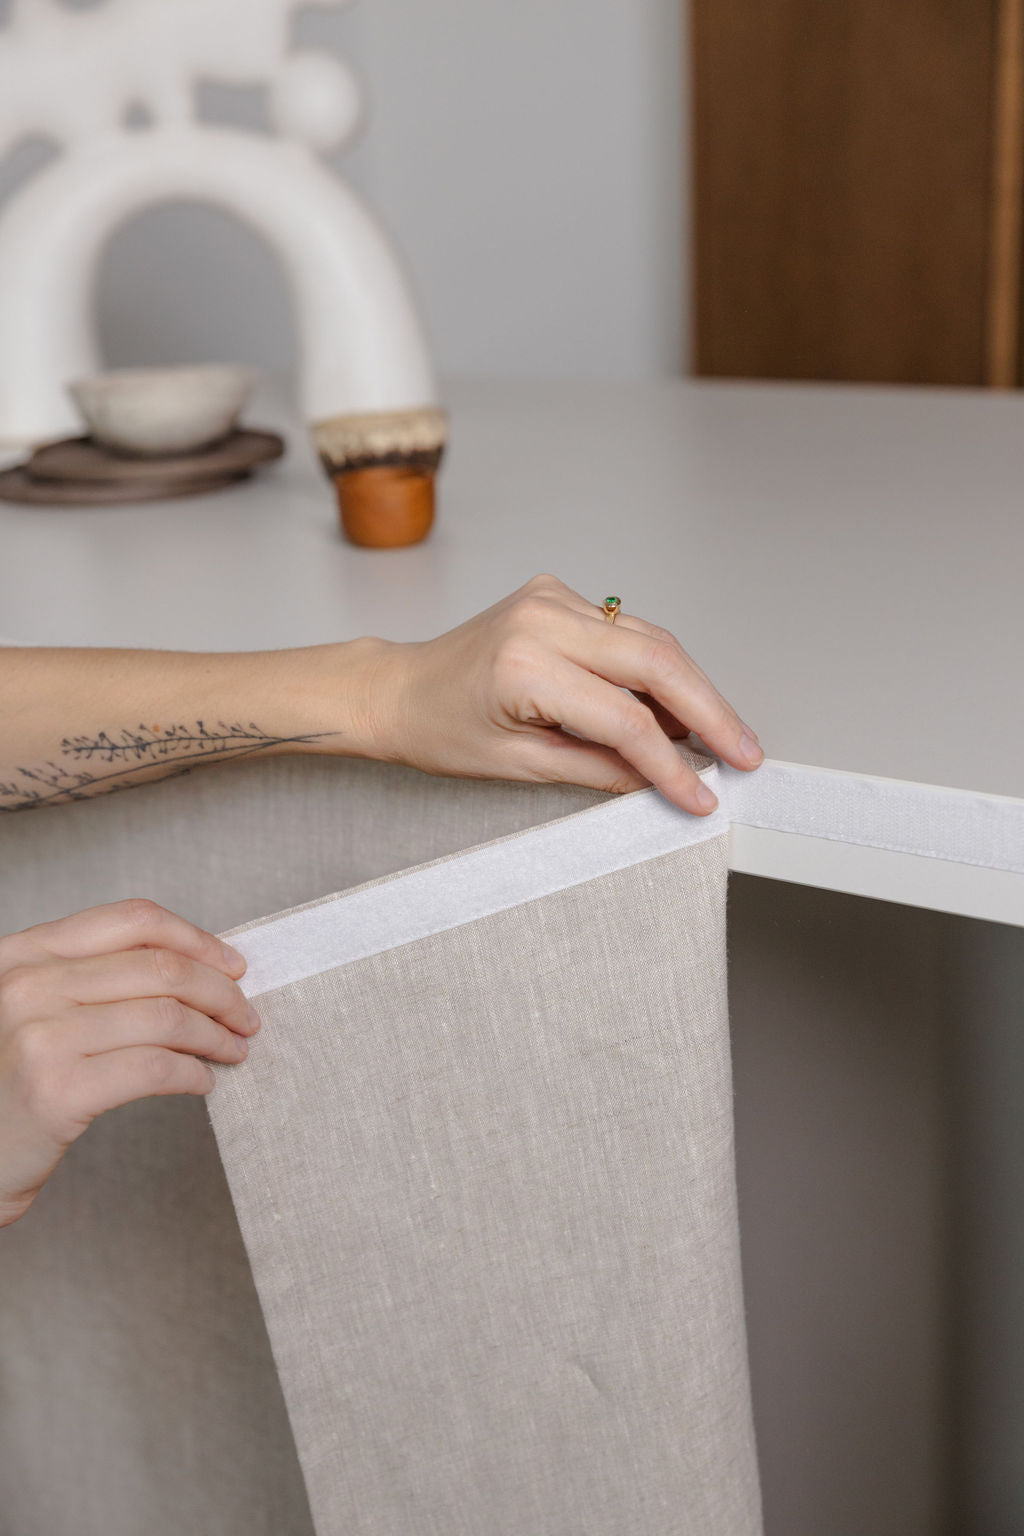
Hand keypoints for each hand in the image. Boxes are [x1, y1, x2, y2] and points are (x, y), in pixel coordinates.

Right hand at [0, 899, 258, 1227]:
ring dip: (216, 1035)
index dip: (196, 939)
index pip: (132, 920)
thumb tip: (195, 966)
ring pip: (167, 1017)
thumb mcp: (34, 1007)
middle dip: (220, 992)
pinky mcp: (57, 1091)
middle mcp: (27, 984)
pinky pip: (155, 1068)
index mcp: (24, 952)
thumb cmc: (7, 1082)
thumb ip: (92, 977)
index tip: (232, 965)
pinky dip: (194, 1073)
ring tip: (233, 1050)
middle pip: (161, 968)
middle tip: (245, 1016)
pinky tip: (203, 1081)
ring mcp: (40, 1036)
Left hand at [364, 574, 762, 815]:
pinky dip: (659, 669)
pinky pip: (629, 631)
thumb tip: (666, 779)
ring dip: (693, 689)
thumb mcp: (518, 766)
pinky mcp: (560, 596)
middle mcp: (542, 618)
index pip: (624, 718)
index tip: (702, 795)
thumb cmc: (440, 729)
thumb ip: (599, 769)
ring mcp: (553, 599)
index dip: (672, 762)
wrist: (397, 689)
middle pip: (656, 662)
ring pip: (652, 641)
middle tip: (746, 753)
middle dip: (711, 712)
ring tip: (722, 737)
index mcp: (524, 665)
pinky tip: (678, 707)